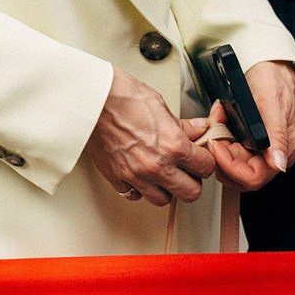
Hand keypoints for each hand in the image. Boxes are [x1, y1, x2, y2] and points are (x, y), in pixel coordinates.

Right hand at [84, 67, 216, 206]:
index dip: (204, 161)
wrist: (89, 97)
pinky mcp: (116, 177)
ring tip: (162, 173)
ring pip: (162, 200)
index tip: (199, 157)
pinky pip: (134, 195)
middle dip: (192, 181)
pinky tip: (140, 174)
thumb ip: (182, 125)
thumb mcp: (159, 104)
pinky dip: (140, 188)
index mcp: (173, 145)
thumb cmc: (120, 95)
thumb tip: (198, 129)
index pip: (206, 167)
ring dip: (166, 188)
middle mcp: (156, 165)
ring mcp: (135, 175)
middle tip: (186, 169)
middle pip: (190, 193)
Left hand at [207, 60, 294, 190]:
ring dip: (218, 143)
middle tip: (213, 130)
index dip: (230, 166)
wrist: (271, 68)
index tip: (216, 145)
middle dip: (220, 154)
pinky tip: (220, 117)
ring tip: (217, 119)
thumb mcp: (272, 105)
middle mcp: (271, 155)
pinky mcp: (248, 141)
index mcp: (282, 151)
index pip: (252, 178)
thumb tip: (279, 165)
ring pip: (230, 162)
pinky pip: (229, 147)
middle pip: (238, 174)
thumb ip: (276, 136)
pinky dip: (219, 133)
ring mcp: (259, 149)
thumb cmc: (274, 81)